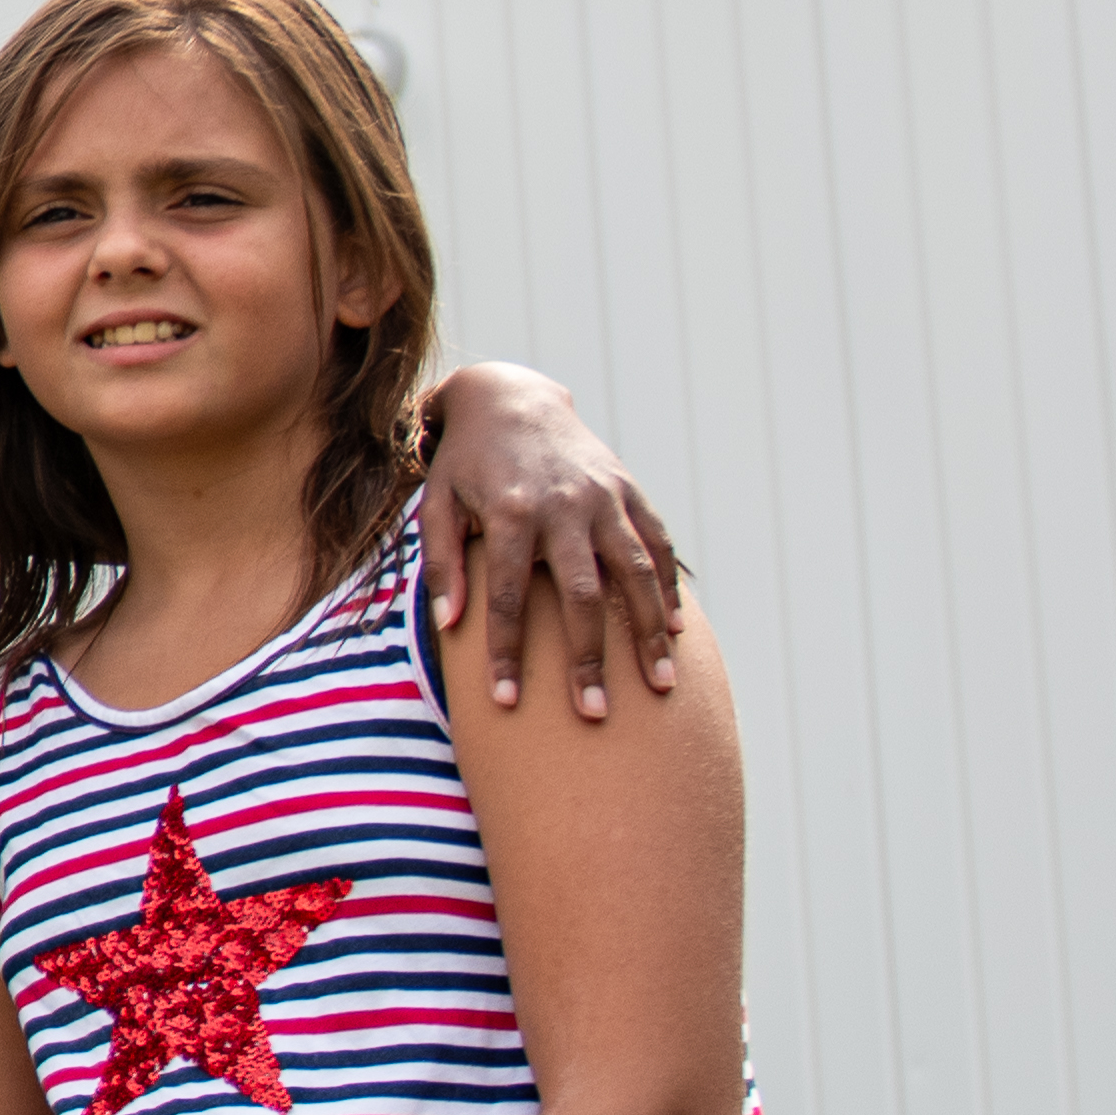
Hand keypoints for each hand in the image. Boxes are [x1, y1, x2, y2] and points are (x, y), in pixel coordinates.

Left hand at [422, 367, 681, 716]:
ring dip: (650, 633)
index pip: (508, 598)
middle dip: (587, 659)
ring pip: (635, 574)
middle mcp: (562, 507)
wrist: (510, 399)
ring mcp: (604, 498)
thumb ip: (444, 563)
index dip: (506, 653)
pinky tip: (679, 632)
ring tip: (660, 686)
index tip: (505, 702)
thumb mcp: (436, 503)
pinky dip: (670, 589)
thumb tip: (449, 625)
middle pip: (580, 597)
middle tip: (593, 715)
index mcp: (508, 513)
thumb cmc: (466, 464)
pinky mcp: (630, 491)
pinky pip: (658, 546)